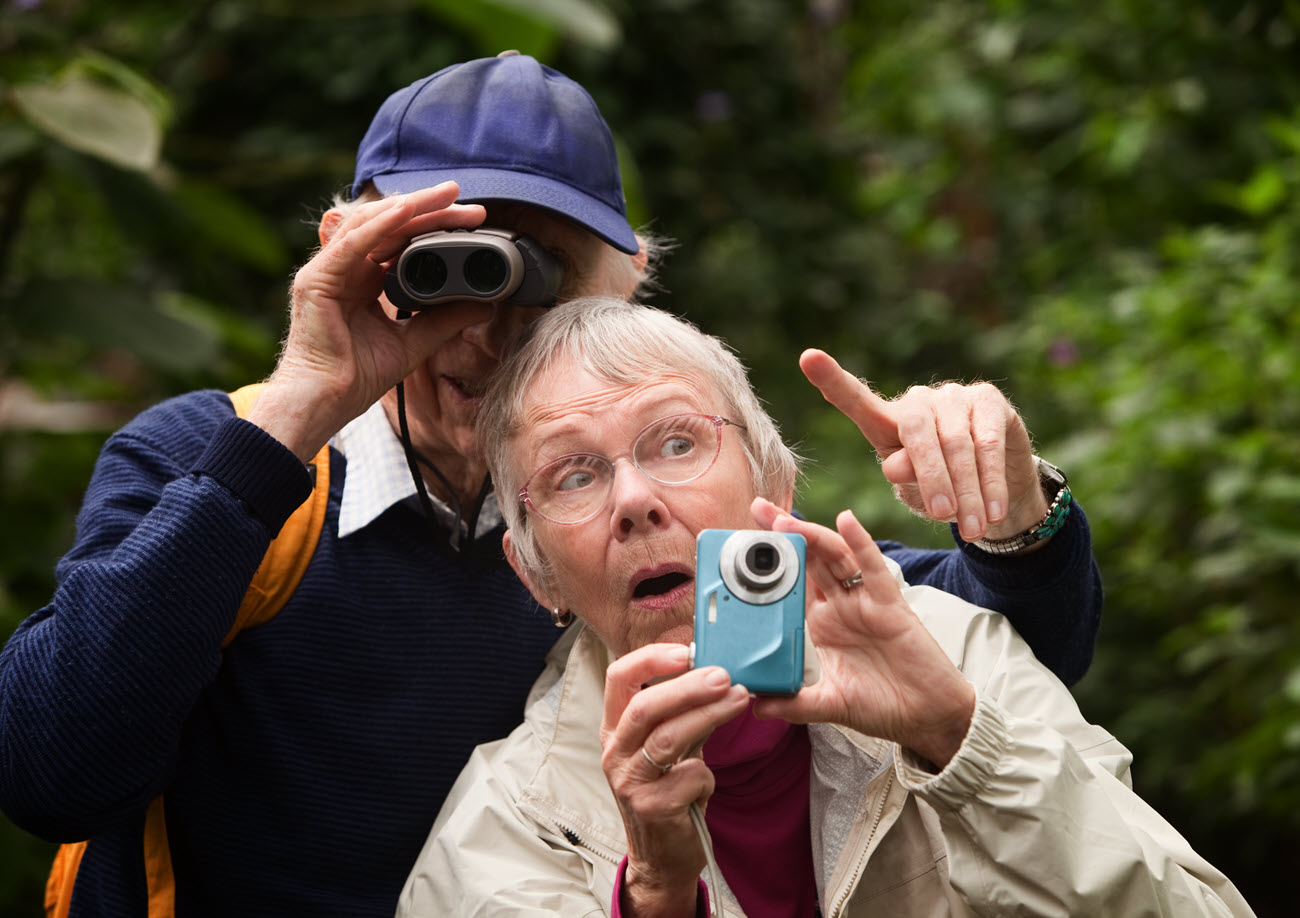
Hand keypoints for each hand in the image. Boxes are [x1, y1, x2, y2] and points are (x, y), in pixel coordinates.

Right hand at [248, 182, 492, 460]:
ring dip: (410, 207)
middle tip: (465, 200)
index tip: (471, 221)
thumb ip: (445, 320)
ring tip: (444, 197)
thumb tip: (485, 305)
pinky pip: (352, 244)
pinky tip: (406, 211)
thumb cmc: (356, 376)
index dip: (434, 227)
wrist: (326, 402)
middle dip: (428, 210)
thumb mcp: (414, 342)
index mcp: (363, 279)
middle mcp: (345, 268)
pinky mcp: (317, 280)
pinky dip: (380, 225)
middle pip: (389, 226)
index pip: (401, 240)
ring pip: (370, 224)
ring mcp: (328, 270)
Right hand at [600, 643, 749, 916]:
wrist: (663, 856)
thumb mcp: (670, 747)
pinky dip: (708, 775)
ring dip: (709, 714)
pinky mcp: (651, 808)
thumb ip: (683, 712)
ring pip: (668, 738)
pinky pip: (690, 776)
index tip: (686, 650)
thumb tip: (717, 670)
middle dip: (688, 686)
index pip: (619, 678)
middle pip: (645, 706)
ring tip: (741, 699)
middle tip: (725, 674)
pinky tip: (708, 784)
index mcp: (615, 728)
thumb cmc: (669, 792)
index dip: (650, 659)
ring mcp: (629, 781)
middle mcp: (614, 751)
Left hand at [751, 498, 975, 768]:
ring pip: (834, 557)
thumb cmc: (880, 706)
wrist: (927, 717)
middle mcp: (837, 606)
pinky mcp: (890, 604)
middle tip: (757, 508)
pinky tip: (846, 521)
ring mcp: (862, 601)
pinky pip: (873, 568)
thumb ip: (794, 703)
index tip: (736, 547)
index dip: (765, 564)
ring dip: (811, 534)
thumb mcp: (829, 705)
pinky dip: (860, 542)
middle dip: (782, 533)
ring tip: (785, 520)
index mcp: (817, 625)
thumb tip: (753, 705)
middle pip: (806, 560)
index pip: (786, 585)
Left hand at [799, 349, 1046, 541]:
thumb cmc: (942, 490)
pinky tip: (994, 509)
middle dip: (931, 479)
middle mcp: (917, 401)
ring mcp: (954, 396)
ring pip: (958, 443)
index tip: (808, 358)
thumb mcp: (913, 490)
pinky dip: (990, 480)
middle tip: (942, 516)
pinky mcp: (989, 400)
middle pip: (917, 434)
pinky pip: (989, 442)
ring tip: (970, 528)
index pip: (856, 400)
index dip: (832, 379)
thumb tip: (895, 466)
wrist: (994, 490)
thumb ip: (902, 476)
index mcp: (885, 421)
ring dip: (966, 490)